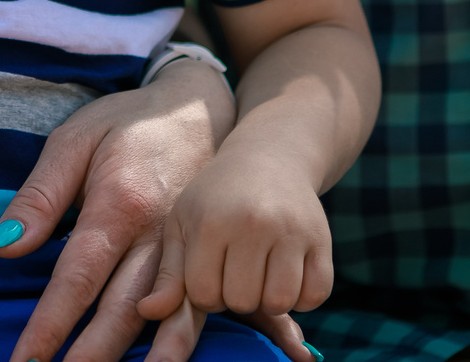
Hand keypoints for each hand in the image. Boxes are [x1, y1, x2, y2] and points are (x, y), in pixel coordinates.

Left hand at [0, 59, 234, 361]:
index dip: (51, 324)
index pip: (78, 278)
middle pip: (125, 312)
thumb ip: (40, 196)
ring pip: (171, 320)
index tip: (27, 360)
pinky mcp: (209, 256)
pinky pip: (203, 308)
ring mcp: (191, 249)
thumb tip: (3, 248)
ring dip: (150, 360)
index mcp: (120, 204)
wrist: (200, 104)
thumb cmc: (127, 121)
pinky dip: (189, 340)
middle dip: (92, 357)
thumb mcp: (74, 139)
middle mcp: (160, 235)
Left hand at [133, 139, 330, 361]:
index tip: (208, 271)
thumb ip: (168, 273)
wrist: (270, 156)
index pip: (204, 296)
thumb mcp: (183, 224)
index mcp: (212, 222)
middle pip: (242, 302)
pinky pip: (316, 296)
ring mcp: (292, 231)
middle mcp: (253, 225)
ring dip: (268, 299)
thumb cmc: (216, 197)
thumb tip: (147, 312)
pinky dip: (302, 297)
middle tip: (235, 270)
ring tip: (259, 274)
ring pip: (280, 303)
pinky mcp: (322, 239)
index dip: (205, 293)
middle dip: (235, 296)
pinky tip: (287, 274)